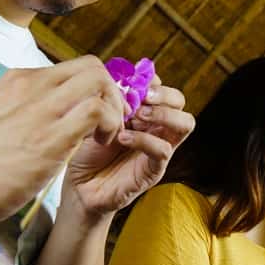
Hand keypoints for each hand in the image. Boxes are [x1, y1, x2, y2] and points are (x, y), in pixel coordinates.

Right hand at [0, 56, 127, 228]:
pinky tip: (99, 147)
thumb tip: (43, 123)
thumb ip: (22, 113)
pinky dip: (110, 125)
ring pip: (99, 80)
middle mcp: (31, 85)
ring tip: (106, 137)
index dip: (96, 90)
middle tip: (109, 125)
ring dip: (115, 109)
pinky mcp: (49, 136)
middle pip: (93, 66)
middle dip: (112, 94)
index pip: (73, 68)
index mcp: (18, 82)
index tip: (98, 116)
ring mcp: (40, 108)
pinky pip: (97, 111)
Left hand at [61, 72, 194, 216]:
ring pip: (185, 123)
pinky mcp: (154, 170)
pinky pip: (163, 150)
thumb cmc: (87, 151)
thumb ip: (110, 98)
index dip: (149, 80)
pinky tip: (122, 138)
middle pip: (179, 101)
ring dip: (163, 114)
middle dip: (163, 93)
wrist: (79, 186)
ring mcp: (159, 148)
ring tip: (137, 115)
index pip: (161, 87)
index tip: (128, 81)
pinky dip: (144, 140)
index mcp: (144, 112)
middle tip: (141, 96)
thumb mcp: (95, 117)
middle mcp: (156, 127)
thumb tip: (122, 77)